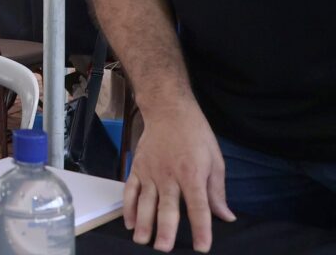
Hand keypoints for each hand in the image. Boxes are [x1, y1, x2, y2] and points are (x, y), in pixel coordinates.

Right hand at [123, 101, 234, 251]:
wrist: (168, 111)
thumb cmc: (195, 135)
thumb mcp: (215, 161)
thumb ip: (217, 191)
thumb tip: (225, 216)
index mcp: (192, 174)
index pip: (198, 208)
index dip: (200, 229)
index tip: (201, 247)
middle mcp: (169, 176)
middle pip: (167, 207)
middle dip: (165, 230)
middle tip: (162, 249)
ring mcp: (150, 172)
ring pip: (145, 202)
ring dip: (143, 223)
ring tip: (142, 241)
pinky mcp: (137, 168)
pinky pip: (130, 190)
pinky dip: (128, 207)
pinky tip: (129, 223)